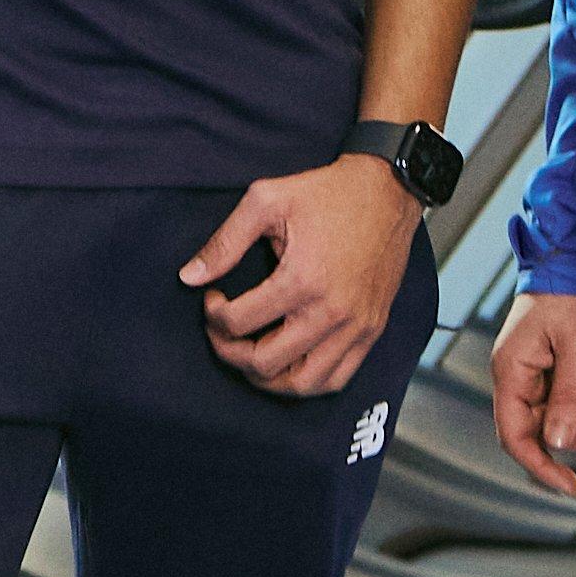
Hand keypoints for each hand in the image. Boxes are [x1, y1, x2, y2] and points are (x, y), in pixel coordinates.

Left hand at [188, 151, 423, 394]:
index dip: (213, 315)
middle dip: (230, 352)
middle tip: (221, 331)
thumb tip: (188, 277)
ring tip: (248, 355)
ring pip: (303, 384)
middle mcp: (331, 313)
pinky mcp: (372, 330)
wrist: (387, 193)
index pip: (239, 322)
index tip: (212, 297)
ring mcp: (356, 327)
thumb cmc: (325, 193)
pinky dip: (306, 382)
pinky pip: (337, 378)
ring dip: (267, 378)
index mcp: (301, 280)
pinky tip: (287, 362)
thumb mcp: (265, 200)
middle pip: (265, 362)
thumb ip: (224, 242)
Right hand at [490, 291, 575, 496]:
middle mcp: (514, 375)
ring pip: (552, 416)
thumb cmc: (575, 297)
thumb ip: (571, 397)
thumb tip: (560, 443)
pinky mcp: (546, 366)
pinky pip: (561, 399)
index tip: (570, 486)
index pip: (514, 436)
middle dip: (571, 434)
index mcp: (511, 371)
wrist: (575, 260)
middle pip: (535, 429)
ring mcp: (529, 371)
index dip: (540, 466)